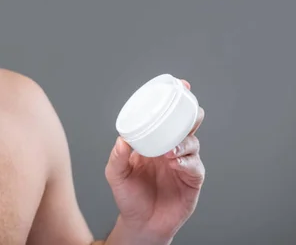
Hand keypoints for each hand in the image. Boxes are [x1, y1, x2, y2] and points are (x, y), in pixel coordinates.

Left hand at [104, 79, 205, 242]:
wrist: (140, 224)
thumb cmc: (129, 196)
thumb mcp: (116, 175)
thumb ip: (117, 157)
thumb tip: (122, 140)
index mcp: (154, 142)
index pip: (166, 118)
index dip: (174, 102)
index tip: (179, 86)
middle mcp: (171, 149)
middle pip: (186, 125)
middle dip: (190, 114)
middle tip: (187, 110)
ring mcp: (183, 164)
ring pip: (192, 143)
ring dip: (184, 141)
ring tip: (170, 149)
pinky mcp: (192, 181)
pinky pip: (194, 166)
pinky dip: (187, 161)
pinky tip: (176, 162)